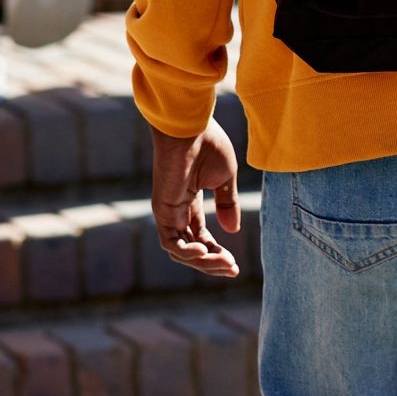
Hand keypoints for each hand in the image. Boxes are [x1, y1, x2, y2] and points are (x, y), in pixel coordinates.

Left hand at [150, 118, 241, 278]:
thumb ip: (227, 204)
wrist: (191, 126)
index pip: (200, 236)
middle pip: (191, 248)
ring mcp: (168, 211)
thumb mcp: (225, 178)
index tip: (235, 263)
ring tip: (225, 262)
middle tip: (232, 269)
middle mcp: (177, 210)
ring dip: (202, 261)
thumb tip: (233, 230)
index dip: (216, 252)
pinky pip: (169, 242)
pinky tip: (203, 251)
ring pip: (180, 251)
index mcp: (191, 200)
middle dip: (212, 262)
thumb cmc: (208, 144)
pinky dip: (185, 252)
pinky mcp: (162, 210)